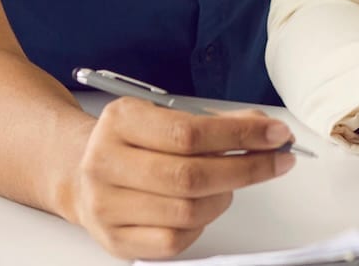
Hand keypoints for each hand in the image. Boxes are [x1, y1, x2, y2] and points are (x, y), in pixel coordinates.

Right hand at [63, 98, 297, 258]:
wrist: (80, 171)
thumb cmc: (135, 143)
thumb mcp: (166, 117)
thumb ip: (216, 123)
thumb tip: (266, 130)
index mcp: (119, 122)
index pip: (190, 133)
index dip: (240, 135)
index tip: (277, 135)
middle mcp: (105, 163)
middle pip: (191, 175)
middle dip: (246, 168)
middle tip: (278, 161)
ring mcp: (106, 205)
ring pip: (187, 210)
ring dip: (225, 197)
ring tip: (232, 183)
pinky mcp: (115, 239)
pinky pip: (174, 240)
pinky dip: (201, 224)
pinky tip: (206, 206)